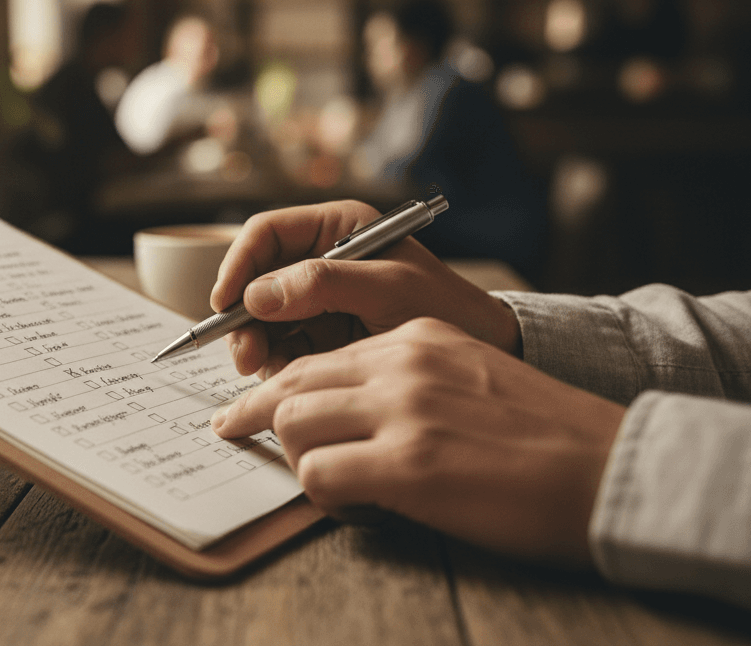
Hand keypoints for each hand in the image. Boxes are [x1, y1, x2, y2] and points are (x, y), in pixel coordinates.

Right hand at [209, 200, 520, 377]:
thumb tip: (257, 294)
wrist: (485, 352)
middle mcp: (320, 258)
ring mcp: (319, 299)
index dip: (238, 265)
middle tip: (246, 354)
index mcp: (337, 227)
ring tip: (274, 370)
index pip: (266, 234)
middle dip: (244, 317)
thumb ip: (323, 284)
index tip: (226, 303)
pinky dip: (276, 363)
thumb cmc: (448, 309)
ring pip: (262, 318)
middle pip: (255, 279)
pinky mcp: (321, 334)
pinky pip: (280, 346)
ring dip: (258, 345)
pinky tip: (291, 376)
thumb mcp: (389, 289)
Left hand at [211, 318, 625, 565]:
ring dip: (293, 456)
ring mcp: (403, 411)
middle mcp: (402, 363)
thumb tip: (347, 416)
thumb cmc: (548, 437)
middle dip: (255, 412)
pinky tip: (351, 505)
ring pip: (292, 421)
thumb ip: (407, 383)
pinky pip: (319, 475)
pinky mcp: (409, 464)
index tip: (249, 403)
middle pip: (291, 381)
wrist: (613, 467)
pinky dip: (320, 496)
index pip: (318, 354)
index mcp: (417, 338)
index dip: (276, 383)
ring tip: (319, 480)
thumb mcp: (470, 378)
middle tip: (230, 430)